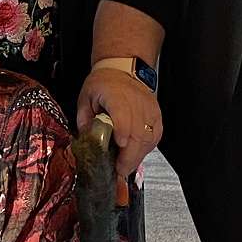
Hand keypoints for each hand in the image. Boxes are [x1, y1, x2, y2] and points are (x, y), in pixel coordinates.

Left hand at [76, 66, 162, 183]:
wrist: (123, 70)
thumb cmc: (104, 84)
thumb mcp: (86, 98)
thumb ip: (84, 120)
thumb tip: (86, 140)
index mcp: (116, 95)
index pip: (124, 114)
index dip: (123, 130)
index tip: (120, 145)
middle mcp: (137, 103)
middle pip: (138, 133)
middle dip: (129, 156)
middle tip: (118, 171)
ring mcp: (150, 111)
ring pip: (148, 139)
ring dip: (137, 157)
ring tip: (124, 167)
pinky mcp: (157, 117)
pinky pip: (154, 139)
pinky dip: (144, 150)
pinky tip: (134, 157)